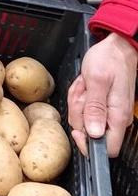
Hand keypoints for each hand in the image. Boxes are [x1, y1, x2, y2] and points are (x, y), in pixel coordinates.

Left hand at [68, 32, 136, 156]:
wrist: (117, 46)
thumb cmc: (110, 59)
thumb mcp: (97, 81)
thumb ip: (95, 108)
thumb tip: (94, 133)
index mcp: (117, 116)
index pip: (107, 149)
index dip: (88, 143)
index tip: (77, 128)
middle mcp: (116, 118)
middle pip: (89, 132)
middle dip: (79, 111)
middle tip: (83, 91)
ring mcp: (110, 112)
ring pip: (84, 118)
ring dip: (79, 101)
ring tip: (85, 84)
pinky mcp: (104, 106)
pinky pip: (85, 108)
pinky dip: (81, 96)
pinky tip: (85, 84)